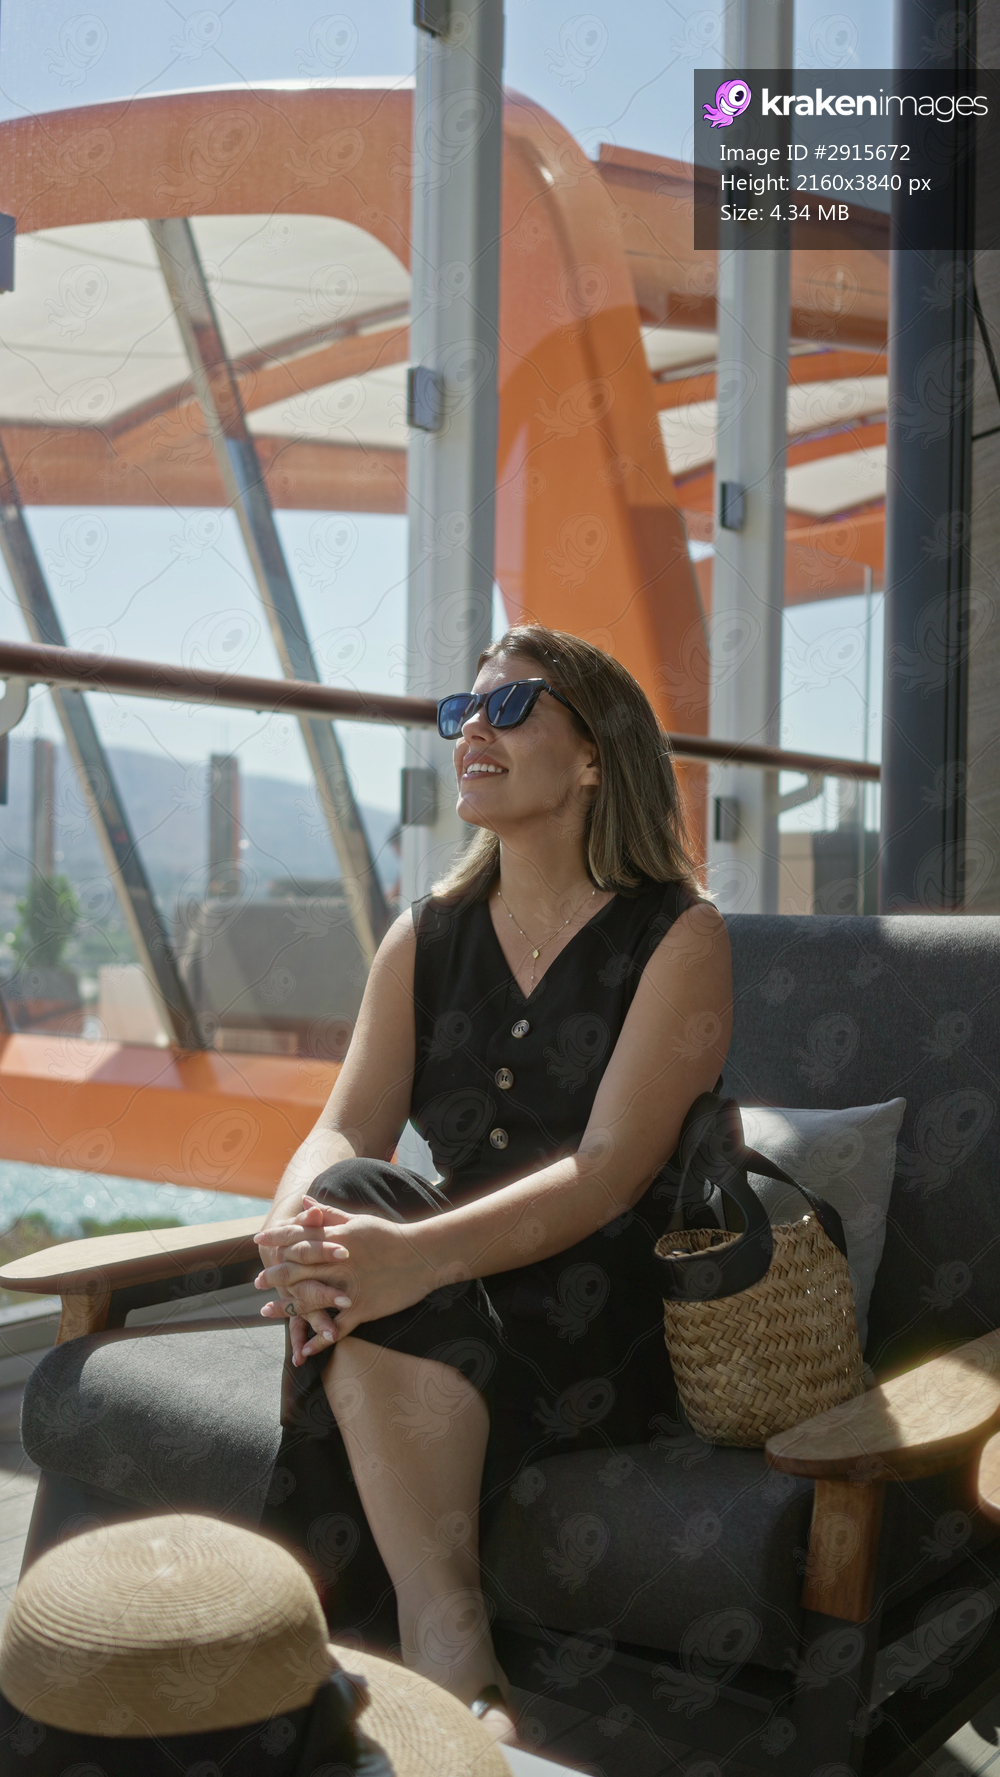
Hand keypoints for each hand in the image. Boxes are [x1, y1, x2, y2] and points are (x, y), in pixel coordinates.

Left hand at [254, 1199, 432, 1359]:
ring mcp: (349, 1288)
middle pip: (298, 1269)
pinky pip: (337, 1327)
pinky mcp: (363, 1309)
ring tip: (266, 1312)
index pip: (299, 1237)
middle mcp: (339, 1263)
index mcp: (337, 1239)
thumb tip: (304, 1201)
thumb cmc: (391, 1236)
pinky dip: (321, 1339)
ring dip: (286, 1307)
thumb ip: (329, 1214)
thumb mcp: (359, 1220)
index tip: (259, 1242)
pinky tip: (305, 1349)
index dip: (277, 1239)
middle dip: (275, 1275)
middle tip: (256, 1282)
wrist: (423, 1256)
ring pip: (310, 1299)